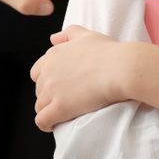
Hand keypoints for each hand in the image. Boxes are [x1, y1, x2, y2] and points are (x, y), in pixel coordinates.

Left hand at [30, 25, 158, 131]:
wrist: (121, 68)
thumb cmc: (109, 52)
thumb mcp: (87, 35)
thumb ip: (68, 34)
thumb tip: (52, 38)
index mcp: (53, 55)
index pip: (37, 72)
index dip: (48, 80)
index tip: (60, 86)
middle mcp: (48, 72)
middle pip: (39, 90)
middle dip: (49, 96)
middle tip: (67, 99)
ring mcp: (52, 91)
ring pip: (39, 106)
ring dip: (49, 110)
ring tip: (64, 113)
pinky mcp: (59, 108)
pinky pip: (42, 121)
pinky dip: (46, 124)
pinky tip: (55, 124)